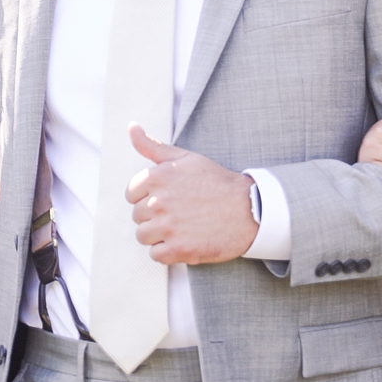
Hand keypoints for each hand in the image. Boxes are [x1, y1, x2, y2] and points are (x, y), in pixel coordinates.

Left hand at [125, 127, 260, 264]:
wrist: (251, 209)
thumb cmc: (216, 182)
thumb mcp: (186, 157)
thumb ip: (153, 146)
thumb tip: (131, 127)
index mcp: (156, 177)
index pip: (131, 194)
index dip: (148, 197)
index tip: (168, 198)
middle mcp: (158, 202)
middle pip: (137, 216)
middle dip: (154, 216)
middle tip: (180, 212)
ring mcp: (168, 227)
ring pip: (143, 236)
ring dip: (159, 235)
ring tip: (181, 227)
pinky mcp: (179, 249)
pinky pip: (156, 255)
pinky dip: (168, 251)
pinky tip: (184, 240)